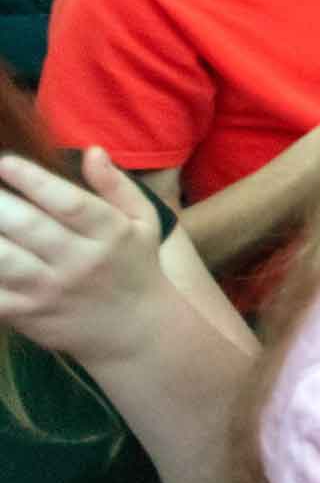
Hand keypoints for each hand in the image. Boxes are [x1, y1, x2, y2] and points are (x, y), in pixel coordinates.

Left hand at [0, 148, 172, 368]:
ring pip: (4, 261)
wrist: (136, 331)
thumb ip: (115, 185)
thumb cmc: (135, 265)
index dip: (33, 180)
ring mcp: (50, 291)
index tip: (5, 162)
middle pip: (29, 227)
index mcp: (109, 233)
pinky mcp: (28, 315)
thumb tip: (91, 151)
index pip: (68, 203)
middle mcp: (79, 262)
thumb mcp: (143, 220)